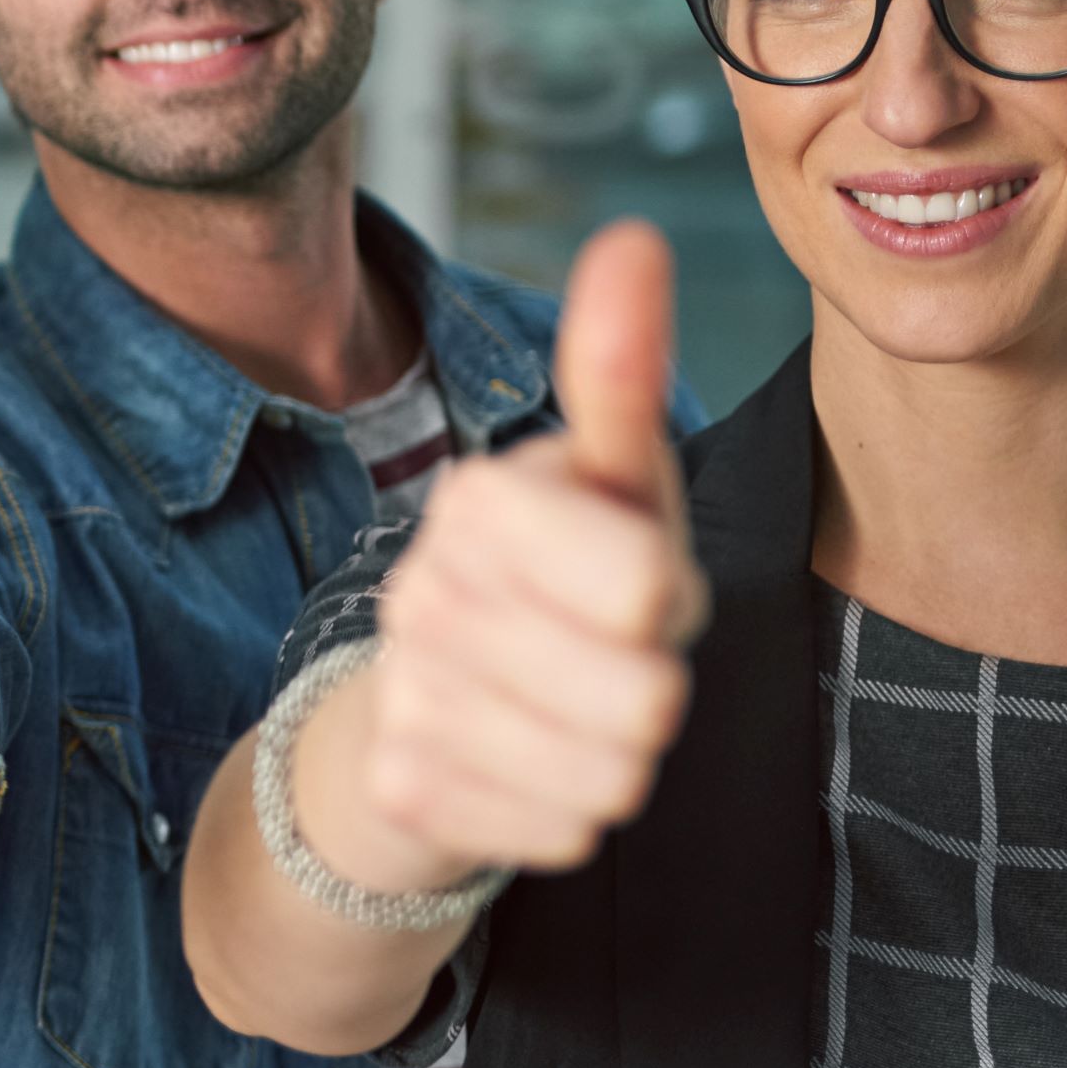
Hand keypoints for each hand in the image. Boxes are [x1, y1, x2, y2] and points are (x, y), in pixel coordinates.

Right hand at [326, 221, 706, 891]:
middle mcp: (423, 589)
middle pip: (643, 699)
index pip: (645, 587)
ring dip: (611, 757)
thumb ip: (621, 375)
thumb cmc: (555, 579)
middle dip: (648, 693)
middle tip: (598, 661)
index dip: (662, 599)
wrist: (419, 705)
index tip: (623, 581)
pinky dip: (561, 811)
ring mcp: (405, 692)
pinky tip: (521, 764)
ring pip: (607, 775)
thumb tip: (632, 235)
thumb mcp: (608, 482)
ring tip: (563, 713)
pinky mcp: (404, 787)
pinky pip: (559, 831)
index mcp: (483, 499)